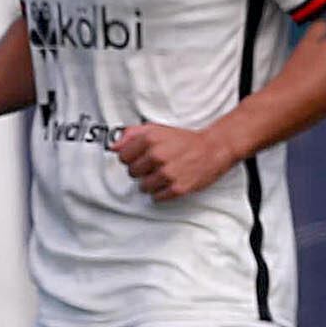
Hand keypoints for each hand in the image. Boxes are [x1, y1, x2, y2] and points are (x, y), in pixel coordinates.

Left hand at [112, 122, 234, 201]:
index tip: (140, 157)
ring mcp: (168, 173)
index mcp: (150, 139)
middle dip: (141, 170)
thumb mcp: (157, 129)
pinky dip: (161, 192)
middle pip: (132, 173)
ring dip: (151, 183)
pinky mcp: (178, 188)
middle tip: (154, 165)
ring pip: (143, 187)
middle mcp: (157, 156)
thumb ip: (132, 134)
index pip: (123, 157)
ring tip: (163, 174)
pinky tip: (170, 182)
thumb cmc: (184, 140)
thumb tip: (114, 146)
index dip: (131, 158)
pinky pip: (157, 197)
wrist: (212, 149)